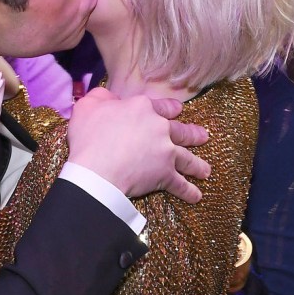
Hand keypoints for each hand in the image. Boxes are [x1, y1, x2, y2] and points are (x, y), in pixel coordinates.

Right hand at [67, 87, 209, 202]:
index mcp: (142, 108)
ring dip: (197, 165)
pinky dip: (189, 192)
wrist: (96, 169)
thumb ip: (101, 98)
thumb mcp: (88, 106)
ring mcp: (165, 152)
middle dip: (193, 134)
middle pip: (180, 131)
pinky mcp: (165, 175)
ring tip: (205, 171)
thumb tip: (109, 98)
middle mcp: (159, 127)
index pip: (161, 107)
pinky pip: (180, 185)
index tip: (178, 112)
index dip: (170, 110)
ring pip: (186, 158)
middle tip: (203, 137)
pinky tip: (196, 196)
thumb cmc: (89, 137)